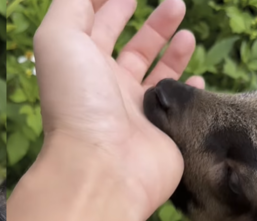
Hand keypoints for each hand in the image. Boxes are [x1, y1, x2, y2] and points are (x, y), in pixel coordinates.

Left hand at [33, 0, 203, 220]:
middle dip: (152, 26)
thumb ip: (72, 6)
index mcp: (82, 65)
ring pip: (157, 75)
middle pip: (132, 49)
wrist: (102, 167)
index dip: (112, 5)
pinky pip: (178, 106)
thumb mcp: (60, 38)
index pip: (98, 27)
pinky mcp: (163, 133)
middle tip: (176, 4)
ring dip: (172, 52)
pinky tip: (196, 77)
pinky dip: (187, 90)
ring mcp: (136, 113)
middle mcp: (108, 88)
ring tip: (188, 34)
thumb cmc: (79, 100)